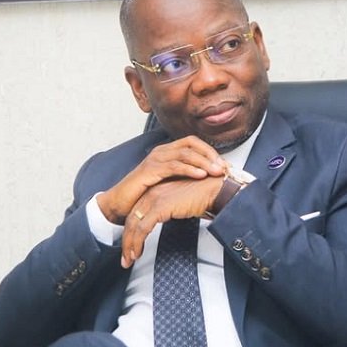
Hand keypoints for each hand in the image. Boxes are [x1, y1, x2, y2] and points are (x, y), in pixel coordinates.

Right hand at [98, 136, 225, 223]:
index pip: (193, 142)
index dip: (210, 151)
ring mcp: (155, 159)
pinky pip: (173, 166)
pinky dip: (190, 169)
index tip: (224, 164)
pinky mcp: (149, 170)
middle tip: (225, 167)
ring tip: (217, 171)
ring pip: (185, 153)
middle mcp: (162, 151)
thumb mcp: (169, 183)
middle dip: (211, 155)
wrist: (121, 204)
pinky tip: (201, 175)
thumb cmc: (145, 194)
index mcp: (167, 151)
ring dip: (204, 162)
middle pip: (192, 144)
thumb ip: (185, 177)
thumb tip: (208, 179)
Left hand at [120, 176, 222, 267]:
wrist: (214, 190)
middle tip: (126, 258)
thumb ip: (171, 210)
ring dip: (130, 245)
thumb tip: (167, 222)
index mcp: (155, 191)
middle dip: (126, 241)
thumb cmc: (203, 196)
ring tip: (129, 260)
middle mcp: (151, 193)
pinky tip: (137, 253)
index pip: (136, 213)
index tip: (130, 247)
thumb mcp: (180, 203)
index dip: (131, 232)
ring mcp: (154, 199)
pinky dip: (137, 243)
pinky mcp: (160, 207)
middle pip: (131, 220)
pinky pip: (143, 228)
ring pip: (133, 225)